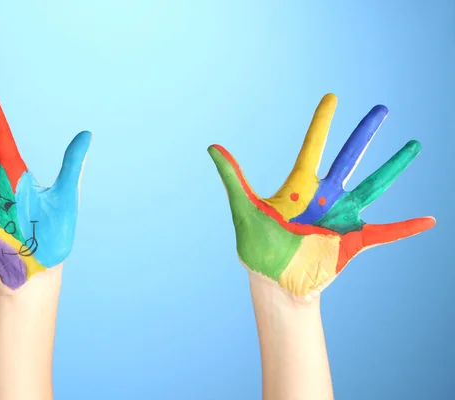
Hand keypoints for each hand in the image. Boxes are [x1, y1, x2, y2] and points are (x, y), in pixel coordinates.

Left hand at [208, 94, 434, 299]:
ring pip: (373, 185)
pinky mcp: (353, 241)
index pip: (313, 146)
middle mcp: (324, 196)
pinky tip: (429, 220)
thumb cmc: (258, 247)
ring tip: (414, 145)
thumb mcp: (244, 210)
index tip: (332, 97)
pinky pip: (386, 232)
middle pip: (349, 157)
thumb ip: (233, 178)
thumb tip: (212, 146)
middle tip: (382, 108)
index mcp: (299, 186)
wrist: (273, 281)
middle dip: (365, 133)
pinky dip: (407, 228)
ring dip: (393, 166)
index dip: (322, 123)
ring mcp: (341, 217)